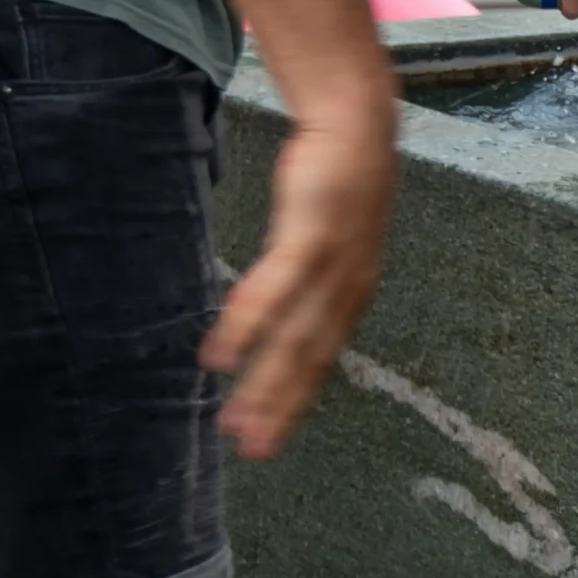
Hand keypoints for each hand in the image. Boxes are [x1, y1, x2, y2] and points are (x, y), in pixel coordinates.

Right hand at [202, 100, 395, 459]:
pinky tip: (221, 354)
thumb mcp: (327, 242)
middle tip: (253, 451)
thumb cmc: (336, 186)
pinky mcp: (312, 234)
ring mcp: (333, 264)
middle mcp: (348, 288)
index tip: (268, 442)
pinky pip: (276, 289)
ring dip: (262, 382)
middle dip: (279, 409)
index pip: (320, 360)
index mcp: (350, 295)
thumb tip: (281, 318)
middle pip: (308, 358)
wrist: (355, 127)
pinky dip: (248, 325)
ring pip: (293, 335)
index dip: (294, 403)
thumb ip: (307, 283)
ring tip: (235, 419)